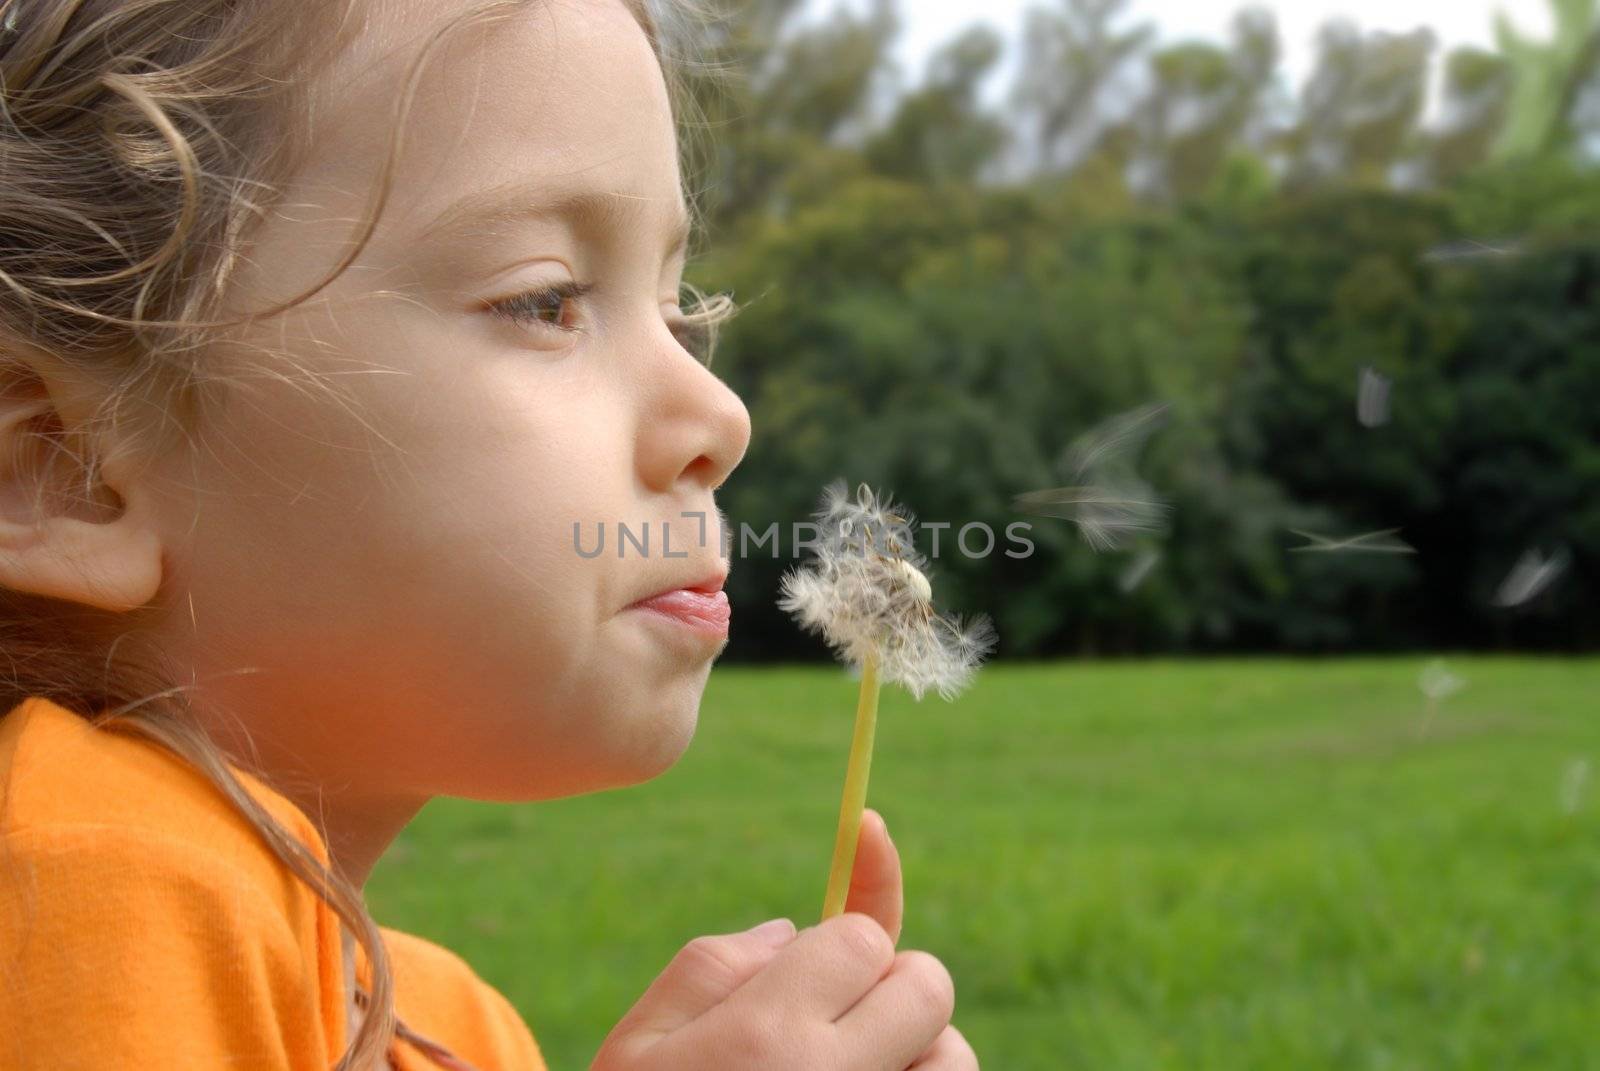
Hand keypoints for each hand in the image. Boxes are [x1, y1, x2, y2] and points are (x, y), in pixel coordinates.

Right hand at [590, 809, 976, 1069]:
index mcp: (765, 1037)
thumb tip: (795, 928)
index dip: (863, 894)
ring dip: (917, 1054)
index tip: (871, 834)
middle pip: (926, 985)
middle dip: (891, 982)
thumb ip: (714, 966)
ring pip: (952, 1059)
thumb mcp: (637, 1049)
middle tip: (839, 1008)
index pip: (861, 935)